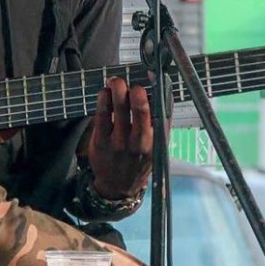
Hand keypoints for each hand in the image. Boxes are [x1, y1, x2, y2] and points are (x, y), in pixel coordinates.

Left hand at [86, 77, 157, 198]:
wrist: (118, 187)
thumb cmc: (139, 161)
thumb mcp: (157, 146)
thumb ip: (160, 123)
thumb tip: (159, 92)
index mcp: (157, 141)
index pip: (163, 113)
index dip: (158, 92)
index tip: (152, 78)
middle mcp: (140, 142)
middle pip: (141, 110)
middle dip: (136, 91)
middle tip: (131, 84)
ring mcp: (119, 143)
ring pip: (119, 109)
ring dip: (117, 89)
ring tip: (115, 81)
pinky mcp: (101, 142)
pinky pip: (102, 115)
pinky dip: (103, 100)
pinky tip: (104, 93)